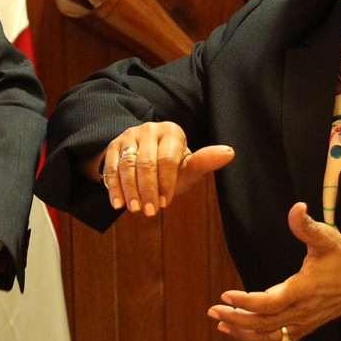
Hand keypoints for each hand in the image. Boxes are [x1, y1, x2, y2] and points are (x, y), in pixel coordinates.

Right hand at [91, 121, 234, 217]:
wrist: (145, 158)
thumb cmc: (172, 168)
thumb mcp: (188, 168)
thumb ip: (205, 162)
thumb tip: (230, 152)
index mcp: (172, 132)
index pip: (167, 158)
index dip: (166, 182)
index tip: (165, 203)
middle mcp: (149, 129)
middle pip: (146, 162)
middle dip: (147, 189)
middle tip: (149, 211)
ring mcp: (129, 136)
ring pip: (127, 165)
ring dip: (129, 189)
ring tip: (134, 208)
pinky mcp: (113, 145)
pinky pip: (111, 167)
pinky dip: (113, 186)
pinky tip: (117, 203)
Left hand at [207, 203, 340, 340]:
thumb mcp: (328, 238)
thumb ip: (307, 226)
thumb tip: (297, 207)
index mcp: (303, 289)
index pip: (269, 303)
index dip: (246, 302)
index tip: (225, 295)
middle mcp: (302, 311)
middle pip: (263, 323)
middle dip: (236, 319)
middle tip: (213, 310)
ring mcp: (303, 323)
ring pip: (269, 337)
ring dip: (244, 333)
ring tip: (222, 324)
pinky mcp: (305, 328)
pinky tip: (244, 335)